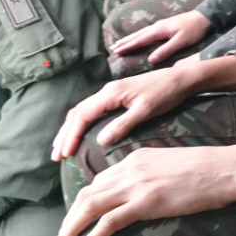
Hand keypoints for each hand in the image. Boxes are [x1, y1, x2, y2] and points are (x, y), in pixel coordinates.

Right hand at [50, 56, 235, 161]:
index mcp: (110, 94)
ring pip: (82, 111)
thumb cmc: (165, 94)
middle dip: (64, 135)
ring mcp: (110, 93)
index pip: (83, 115)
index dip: (71, 135)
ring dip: (70, 130)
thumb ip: (123, 125)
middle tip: (55, 156)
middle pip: (77, 113)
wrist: (180, 79)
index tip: (64, 153)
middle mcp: (106, 92)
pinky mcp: (117, 97)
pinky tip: (79, 135)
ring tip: (62, 148)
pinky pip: (91, 111)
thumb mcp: (146, 111)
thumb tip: (100, 140)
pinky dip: (81, 124)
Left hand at [56, 144, 235, 235]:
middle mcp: (130, 169)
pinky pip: (108, 222)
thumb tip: (146, 194)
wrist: (227, 168)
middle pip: (87, 193)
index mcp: (136, 157)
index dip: (85, 201)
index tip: (79, 218)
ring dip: (72, 228)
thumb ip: (152, 175)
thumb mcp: (172, 165)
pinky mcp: (146, 203)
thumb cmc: (209, 169)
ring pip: (90, 206)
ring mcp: (137, 185)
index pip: (100, 180)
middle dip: (70, 217)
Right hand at [111, 10, 214, 65]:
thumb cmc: (194, 30)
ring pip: (141, 33)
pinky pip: (146, 32)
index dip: (128, 46)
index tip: (117, 51)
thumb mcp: (181, 42)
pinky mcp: (164, 26)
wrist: (204, 17)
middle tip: (112, 48)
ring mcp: (160, 25)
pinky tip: (137, 38)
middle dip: (125, 42)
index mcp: (159, 30)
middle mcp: (157, 26)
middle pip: (137, 35)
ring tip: (119, 43)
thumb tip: (150, 60)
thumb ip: (166, 50)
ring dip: (129, 38)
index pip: (140, 40)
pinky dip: (138, 36)